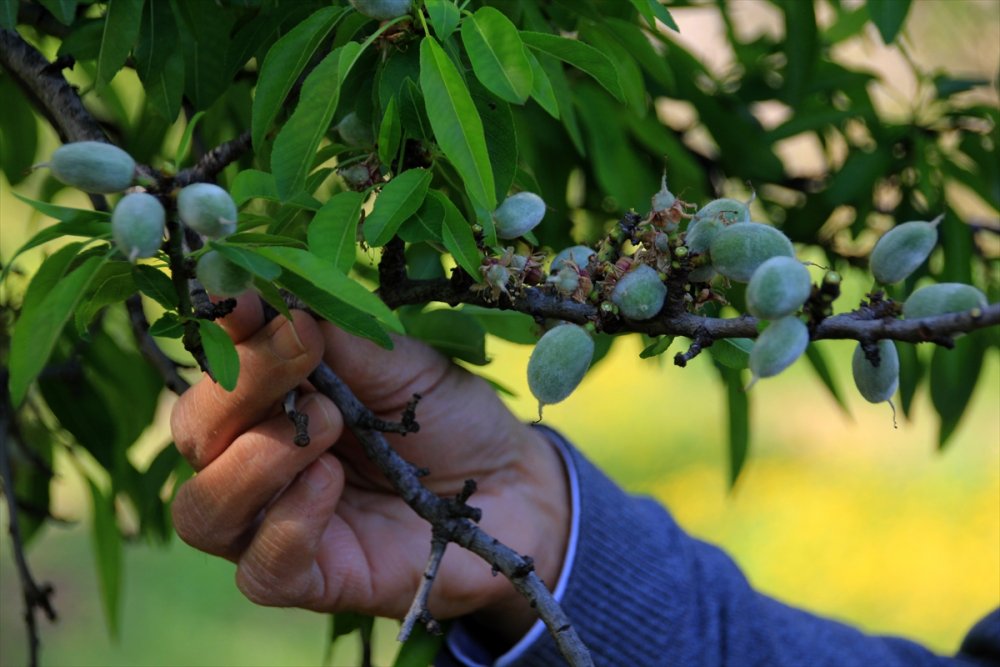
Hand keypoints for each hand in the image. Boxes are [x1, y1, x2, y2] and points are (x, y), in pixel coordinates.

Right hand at [169, 297, 569, 642]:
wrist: (515, 485)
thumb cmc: (448, 417)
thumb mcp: (397, 362)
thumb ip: (332, 336)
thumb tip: (260, 296)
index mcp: (272, 403)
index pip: (212, 374)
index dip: (223, 339)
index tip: (249, 301)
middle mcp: (260, 463)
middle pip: (193, 439)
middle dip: (235, 393)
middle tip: (301, 356)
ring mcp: (280, 525)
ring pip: (202, 512)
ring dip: (253, 461)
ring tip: (327, 424)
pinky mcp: (314, 580)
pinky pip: (262, 568)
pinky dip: (289, 522)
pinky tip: (331, 481)